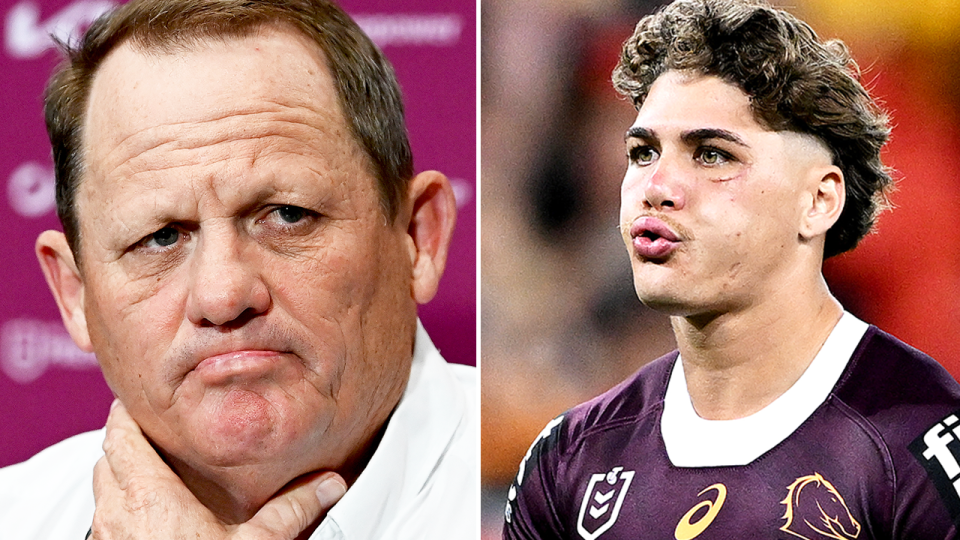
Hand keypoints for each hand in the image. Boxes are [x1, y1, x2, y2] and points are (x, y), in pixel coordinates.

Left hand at [90, 400, 345, 539]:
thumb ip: (291, 509)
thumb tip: (326, 485)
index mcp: (149, 495)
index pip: (121, 435)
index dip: (129, 413)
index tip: (143, 402)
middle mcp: (118, 514)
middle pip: (106, 458)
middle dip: (126, 440)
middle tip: (153, 432)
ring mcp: (108, 539)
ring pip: (103, 492)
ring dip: (121, 476)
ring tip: (152, 473)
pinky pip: (106, 523)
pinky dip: (121, 509)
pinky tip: (150, 521)